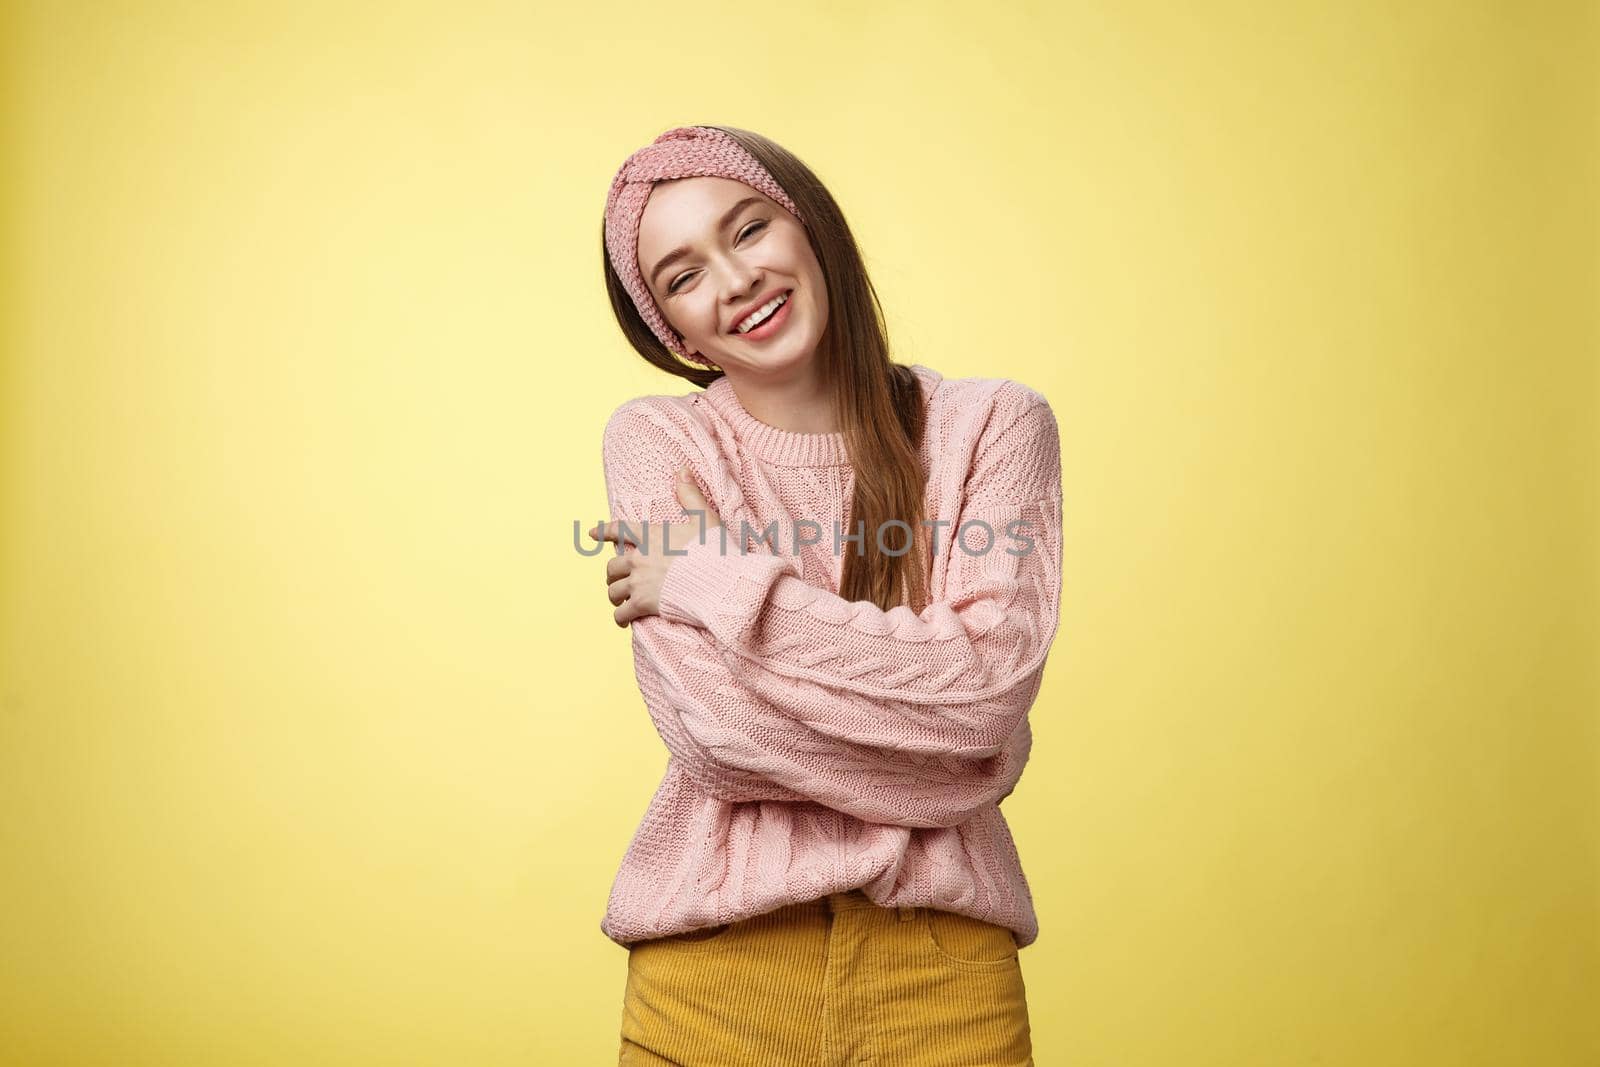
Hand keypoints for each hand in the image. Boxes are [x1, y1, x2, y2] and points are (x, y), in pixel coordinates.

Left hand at [588, 465, 723, 627]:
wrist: (719, 581)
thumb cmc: (714, 551)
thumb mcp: (704, 518)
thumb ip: (689, 495)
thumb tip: (680, 469)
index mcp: (651, 537)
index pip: (620, 530)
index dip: (605, 532)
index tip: (592, 534)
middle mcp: (639, 559)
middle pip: (612, 567)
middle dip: (613, 574)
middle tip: (618, 580)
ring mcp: (639, 583)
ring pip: (612, 590)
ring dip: (615, 596)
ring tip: (621, 601)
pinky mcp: (643, 604)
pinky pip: (621, 613)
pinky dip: (620, 618)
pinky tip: (624, 621)